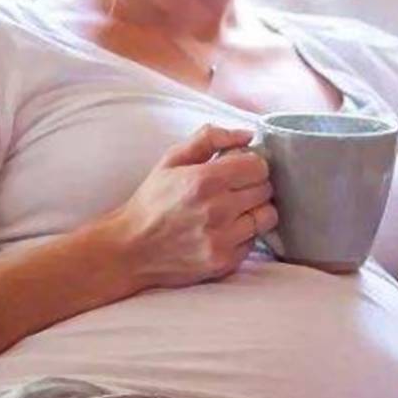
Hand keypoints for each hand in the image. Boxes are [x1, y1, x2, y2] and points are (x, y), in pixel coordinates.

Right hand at [103, 123, 277, 289]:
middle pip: (265, 190)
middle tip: (233, 190)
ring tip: (234, 210)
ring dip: (255, 211)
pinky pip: (254, 241)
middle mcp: (217, 210)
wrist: (130, 248)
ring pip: (268, 216)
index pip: (258, 166)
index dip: (251, 165)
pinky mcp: (225, 262)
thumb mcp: (171, 159)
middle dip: (253, 186)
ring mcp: (222, 239)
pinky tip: (224, 230)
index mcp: (204, 180)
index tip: (239, 169)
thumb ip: (209, 138)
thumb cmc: (152, 201)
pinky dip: (245, 234)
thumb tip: (247, 135)